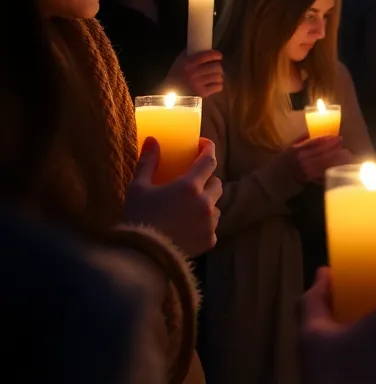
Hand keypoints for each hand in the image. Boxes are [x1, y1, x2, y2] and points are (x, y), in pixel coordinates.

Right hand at [124, 137, 221, 256]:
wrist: (142, 257)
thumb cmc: (138, 219)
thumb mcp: (138, 188)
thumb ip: (147, 162)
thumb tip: (152, 140)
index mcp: (189, 186)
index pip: (209, 160)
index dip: (208, 149)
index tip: (203, 145)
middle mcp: (205, 202)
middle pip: (216, 182)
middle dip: (207, 179)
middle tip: (192, 181)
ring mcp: (210, 223)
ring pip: (216, 205)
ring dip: (207, 202)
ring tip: (189, 207)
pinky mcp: (210, 240)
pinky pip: (213, 226)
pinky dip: (204, 223)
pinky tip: (189, 226)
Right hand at [164, 50, 223, 97]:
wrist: (169, 94)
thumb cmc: (175, 76)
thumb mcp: (179, 62)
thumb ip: (187, 53)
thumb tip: (197, 43)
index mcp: (188, 64)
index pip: (206, 56)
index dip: (215, 55)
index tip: (219, 56)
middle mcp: (193, 73)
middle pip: (216, 67)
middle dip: (218, 67)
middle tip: (217, 68)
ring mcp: (198, 84)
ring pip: (218, 77)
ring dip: (218, 76)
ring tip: (215, 77)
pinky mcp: (202, 93)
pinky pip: (218, 87)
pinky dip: (218, 86)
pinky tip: (214, 85)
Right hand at [285, 135, 352, 182]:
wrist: (279, 176)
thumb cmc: (286, 159)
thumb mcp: (291, 146)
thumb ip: (302, 138)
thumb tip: (314, 131)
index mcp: (298, 150)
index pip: (316, 142)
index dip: (327, 139)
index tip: (336, 136)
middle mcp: (303, 159)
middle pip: (323, 151)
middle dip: (334, 146)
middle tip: (342, 141)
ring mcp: (307, 169)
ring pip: (325, 161)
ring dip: (336, 156)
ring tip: (345, 151)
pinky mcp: (310, 178)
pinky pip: (324, 171)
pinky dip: (332, 166)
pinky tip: (339, 163)